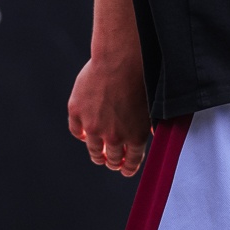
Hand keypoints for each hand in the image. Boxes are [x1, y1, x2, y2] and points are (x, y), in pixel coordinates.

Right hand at [67, 55, 150, 176]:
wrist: (121, 59)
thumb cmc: (141, 79)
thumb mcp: (151, 107)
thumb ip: (150, 126)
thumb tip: (153, 135)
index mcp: (135, 137)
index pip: (131, 162)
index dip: (127, 168)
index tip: (124, 170)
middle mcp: (113, 136)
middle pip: (111, 158)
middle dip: (112, 162)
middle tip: (110, 161)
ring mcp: (92, 126)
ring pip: (93, 149)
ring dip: (96, 154)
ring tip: (97, 153)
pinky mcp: (77, 112)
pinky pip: (76, 131)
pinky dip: (80, 134)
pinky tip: (84, 133)